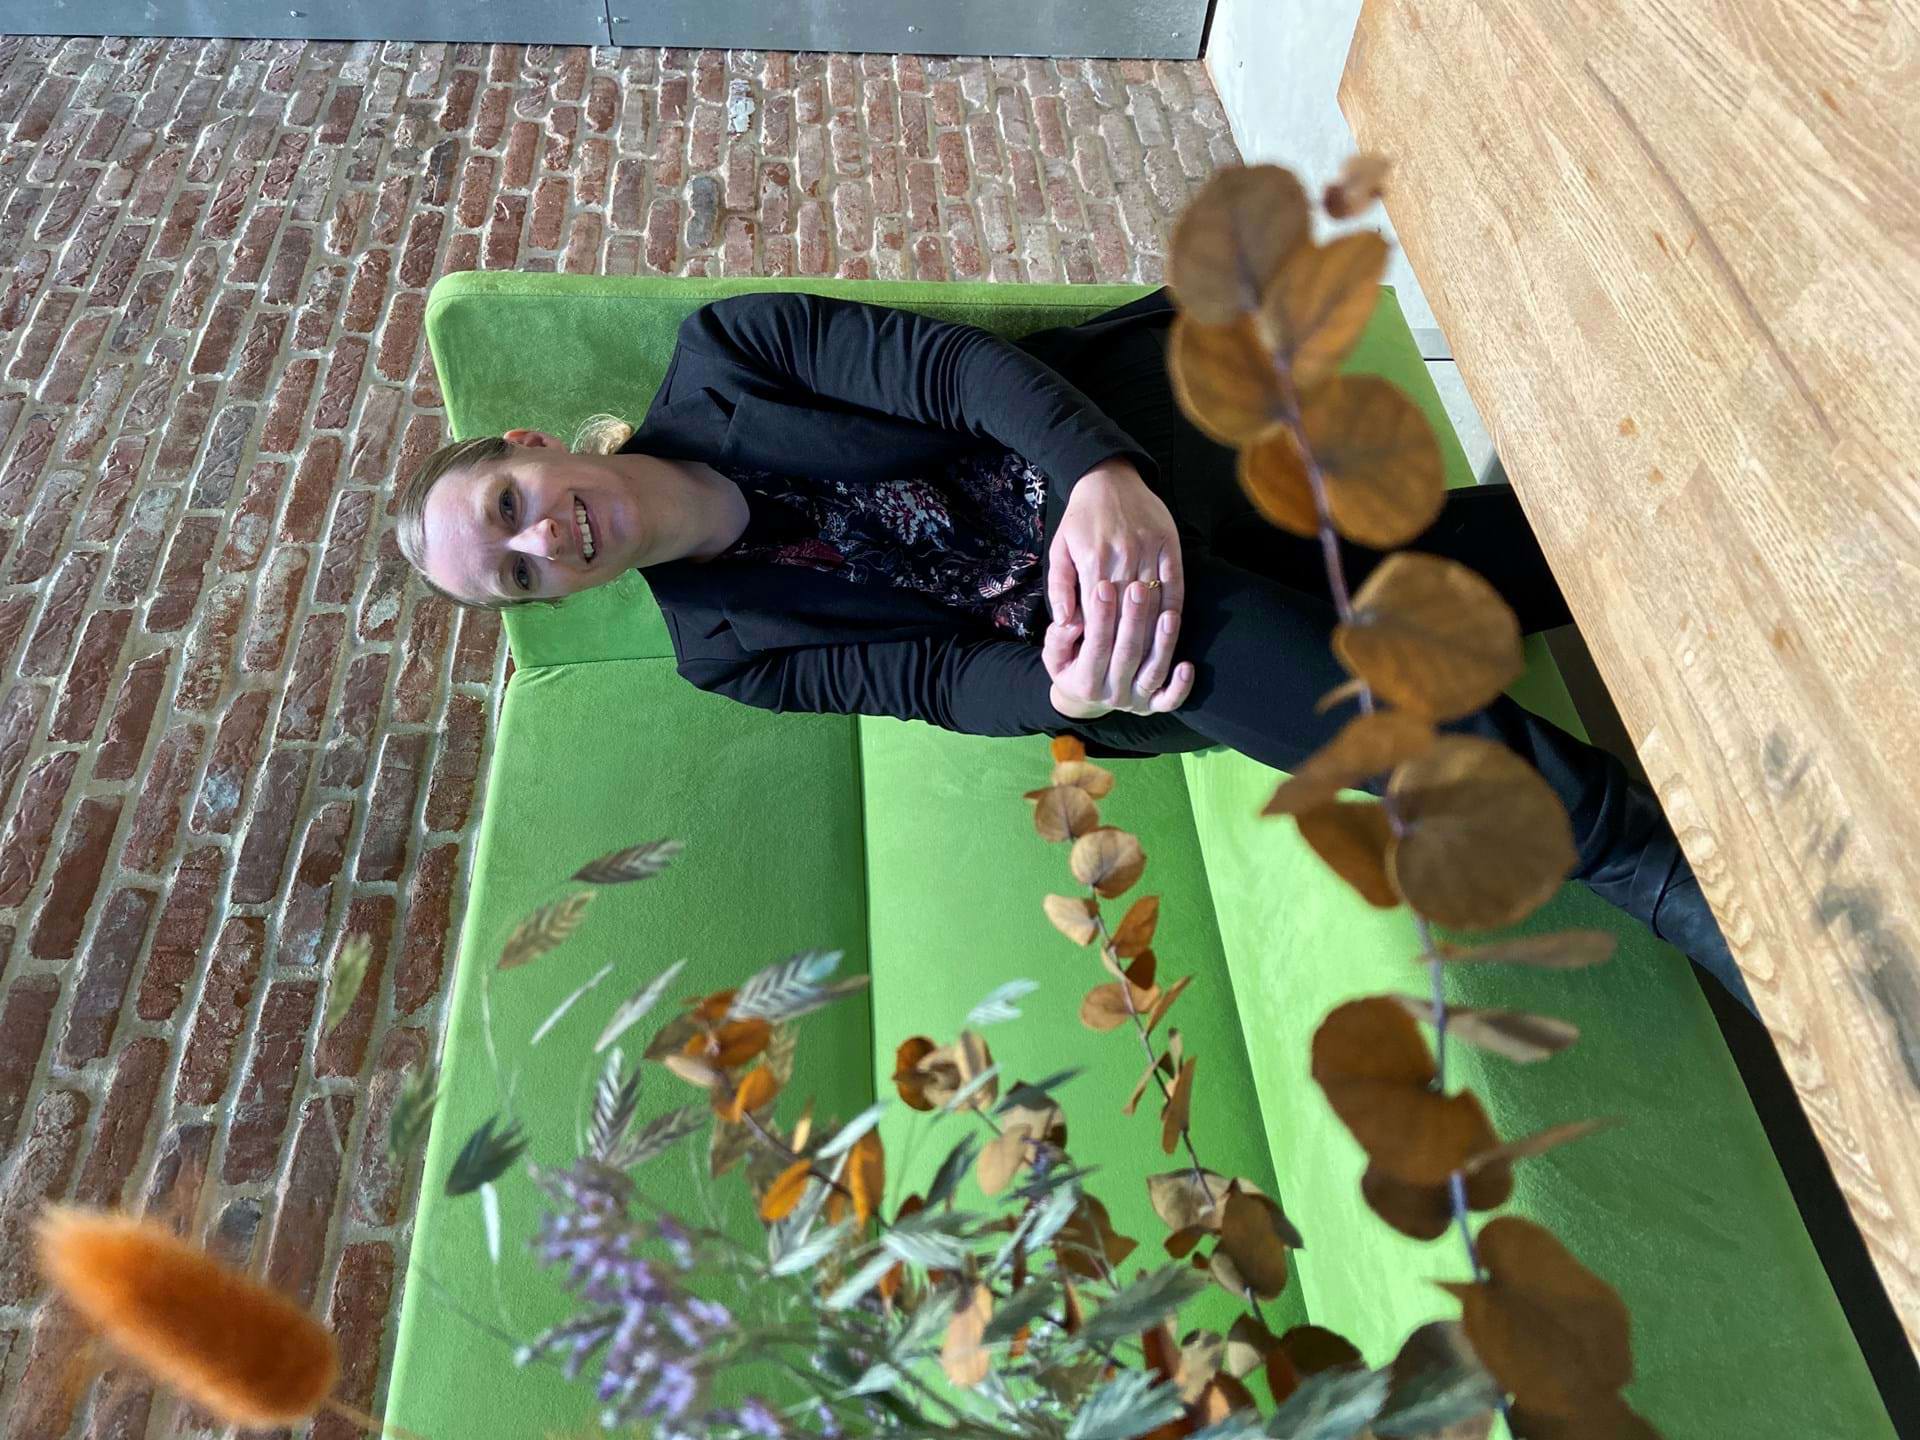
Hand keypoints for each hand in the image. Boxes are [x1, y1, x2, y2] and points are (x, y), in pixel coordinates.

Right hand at [1042, 579, 1195, 720]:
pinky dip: (1181, 686)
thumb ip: (1058, 638)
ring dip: (1163, 644)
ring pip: (1153, 673)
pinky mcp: (1153, 706)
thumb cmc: (1071, 666)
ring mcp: (1135, 702)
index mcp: (1085, 683)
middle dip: (1133, 621)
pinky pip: (1170, 700)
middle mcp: (1112, 695)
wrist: (1087, 699)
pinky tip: (1187, 665)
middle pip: (1127, 656)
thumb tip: (1071, 621)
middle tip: (1139, 588)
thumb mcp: (1054, 654)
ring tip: (1169, 615)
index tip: (1103, 586)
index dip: (1100, 617)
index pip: (1096, 646)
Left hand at [1047, 459, 1185, 648]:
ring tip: (1149, 660)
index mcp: (1093, 559)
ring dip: (1152, 633)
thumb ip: (1060, 588)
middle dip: (1127, 645)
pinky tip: (1171, 628)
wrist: (1107, 477)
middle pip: (1128, 612)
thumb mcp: (1058, 550)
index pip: (1098, 612)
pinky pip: (1176, 583)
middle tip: (1127, 672)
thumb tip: (1066, 624)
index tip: (1099, 665)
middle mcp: (1123, 555)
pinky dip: (1174, 608)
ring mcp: (1149, 549)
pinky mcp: (1169, 543)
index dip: (1100, 641)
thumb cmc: (1079, 519)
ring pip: (1154, 601)